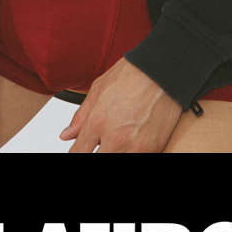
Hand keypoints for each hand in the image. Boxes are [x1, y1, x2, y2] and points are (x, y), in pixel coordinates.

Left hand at [59, 57, 182, 152]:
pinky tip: (131, 141)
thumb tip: (67, 134)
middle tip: (101, 144)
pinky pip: (137, 158)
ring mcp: (135, 147)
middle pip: (98, 160)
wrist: (163, 71)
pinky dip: (132, 152)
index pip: (78, 153)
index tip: (80, 150)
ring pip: (116, 160)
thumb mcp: (98, 89)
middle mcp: (115, 138)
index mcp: (98, 122)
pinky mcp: (153, 149)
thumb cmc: (132, 74)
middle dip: (97, 153)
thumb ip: (81, 116)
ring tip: (117, 141)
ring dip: (114, 152)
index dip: (77, 152)